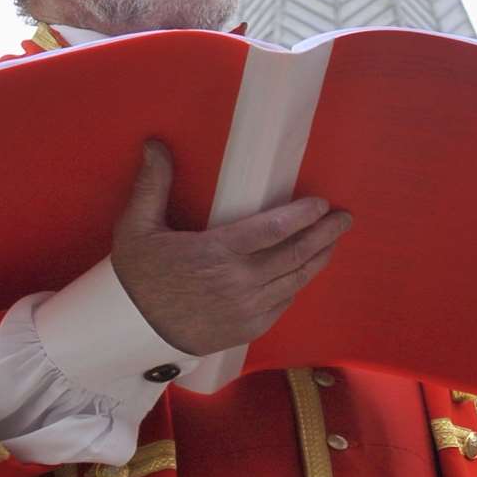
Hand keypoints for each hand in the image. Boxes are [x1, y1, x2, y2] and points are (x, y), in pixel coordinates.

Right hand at [111, 141, 352, 356]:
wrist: (132, 332)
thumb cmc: (136, 277)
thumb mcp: (136, 228)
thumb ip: (153, 186)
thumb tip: (154, 144)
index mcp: (218, 252)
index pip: (273, 230)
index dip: (302, 216)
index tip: (321, 204)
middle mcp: (240, 282)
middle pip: (294, 255)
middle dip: (324, 235)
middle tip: (344, 219)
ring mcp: (247, 309)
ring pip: (295, 281)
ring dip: (318, 259)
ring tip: (333, 242)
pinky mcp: (248, 329)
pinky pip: (283, 304)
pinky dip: (297, 285)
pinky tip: (304, 272)